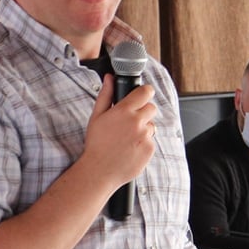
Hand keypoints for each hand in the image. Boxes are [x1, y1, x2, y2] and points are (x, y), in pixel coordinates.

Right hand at [81, 74, 157, 188]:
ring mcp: (144, 136)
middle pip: (151, 107)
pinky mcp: (149, 149)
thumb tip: (109, 78)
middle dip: (143, 112)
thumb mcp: (97, 116)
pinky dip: (143, 144)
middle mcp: (136, 122)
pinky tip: (130, 149)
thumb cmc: (96, 143)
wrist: (99, 170)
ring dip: (143, 129)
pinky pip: (151, 141)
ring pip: (151, 125)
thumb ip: (106, 94)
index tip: (143, 94)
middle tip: (130, 121)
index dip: (145, 92)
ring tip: (127, 138)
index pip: (145, 92)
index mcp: (123, 111)